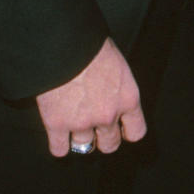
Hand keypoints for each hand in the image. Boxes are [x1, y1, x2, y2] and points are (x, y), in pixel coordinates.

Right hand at [36, 37, 146, 157]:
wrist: (65, 43)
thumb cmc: (92, 45)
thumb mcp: (118, 63)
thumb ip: (118, 86)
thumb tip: (112, 92)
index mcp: (127, 98)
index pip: (136, 132)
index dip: (126, 132)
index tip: (120, 129)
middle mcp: (108, 115)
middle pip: (110, 145)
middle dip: (103, 138)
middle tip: (95, 128)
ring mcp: (82, 123)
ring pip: (84, 147)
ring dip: (79, 138)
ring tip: (74, 124)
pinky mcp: (57, 125)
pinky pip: (60, 150)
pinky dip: (59, 144)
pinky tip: (58, 134)